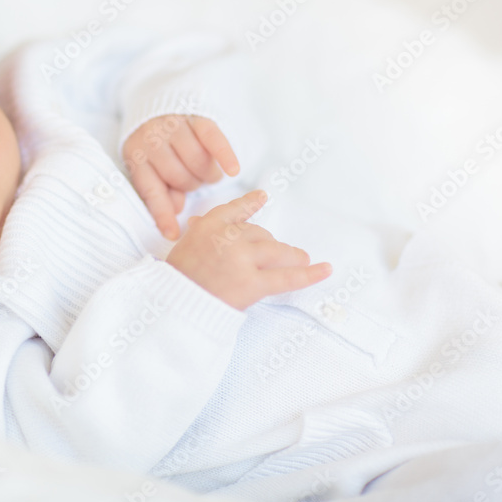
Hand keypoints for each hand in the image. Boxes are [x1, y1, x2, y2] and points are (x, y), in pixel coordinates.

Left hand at [123, 114, 239, 239]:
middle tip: (195, 181)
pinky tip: (233, 170)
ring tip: (208, 173)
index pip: (150, 191)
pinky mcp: (194, 116)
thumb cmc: (157, 144)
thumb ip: (162, 190)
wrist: (159, 101)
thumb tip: (176, 209)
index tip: (173, 234)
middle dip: (191, 185)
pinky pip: (212, 139)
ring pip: (197, 162)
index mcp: (136, 157)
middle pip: (179, 176)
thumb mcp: (150, 166)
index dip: (162, 214)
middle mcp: (152, 140)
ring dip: (208, 174)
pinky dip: (225, 156)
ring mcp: (173, 126)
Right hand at [165, 190, 331, 309]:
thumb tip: (211, 221)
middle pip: (261, 234)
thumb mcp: (185, 245)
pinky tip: (326, 270)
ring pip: (277, 251)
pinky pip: (287, 277)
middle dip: (268, 245)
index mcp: (208, 224)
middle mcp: (227, 236)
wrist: (175, 304)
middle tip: (270, 256)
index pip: (236, 210)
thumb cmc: (178, 278)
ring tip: (301, 260)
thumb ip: (203, 232)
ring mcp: (241, 258)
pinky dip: (309, 275)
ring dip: (291, 256)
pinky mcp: (252, 282)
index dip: (251, 204)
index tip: (263, 197)